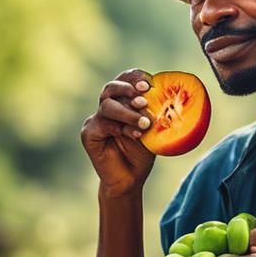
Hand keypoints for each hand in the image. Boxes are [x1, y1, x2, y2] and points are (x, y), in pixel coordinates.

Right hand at [80, 69, 155, 197]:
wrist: (130, 179)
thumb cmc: (142, 153)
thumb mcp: (153, 129)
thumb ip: (154, 112)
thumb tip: (166, 96)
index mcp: (122, 102)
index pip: (124, 80)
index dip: (134, 77)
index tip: (148, 83)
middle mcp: (107, 107)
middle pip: (111, 88)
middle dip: (128, 90)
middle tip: (143, 99)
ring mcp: (96, 120)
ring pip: (107, 106)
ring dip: (128, 113)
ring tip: (145, 123)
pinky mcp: (88, 134)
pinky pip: (101, 124)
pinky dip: (117, 127)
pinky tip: (133, 135)